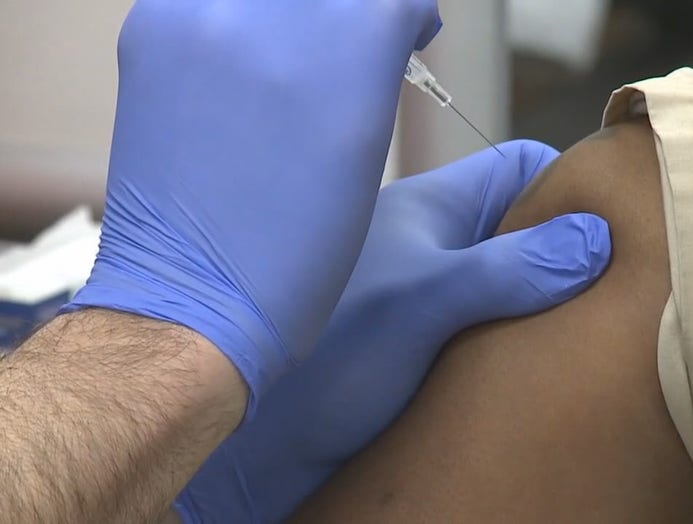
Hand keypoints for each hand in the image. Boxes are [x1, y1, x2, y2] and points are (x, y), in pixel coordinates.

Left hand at [64, 1, 442, 409]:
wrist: (194, 300)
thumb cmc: (295, 253)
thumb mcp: (365, 150)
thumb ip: (376, 59)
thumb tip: (384, 19)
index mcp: (342, 52)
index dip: (408, 12)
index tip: (414, 35)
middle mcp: (264, 17)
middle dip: (352, 14)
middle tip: (358, 52)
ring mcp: (196, 19)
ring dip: (301, 13)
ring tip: (306, 62)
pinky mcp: (151, 34)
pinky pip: (216, 1)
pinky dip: (247, 20)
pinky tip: (257, 69)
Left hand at [175, 141, 611, 522]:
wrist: (255, 436)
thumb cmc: (324, 354)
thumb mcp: (428, 300)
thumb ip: (512, 268)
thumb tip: (594, 239)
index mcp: (431, 208)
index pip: (518, 166)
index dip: (568, 181)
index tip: (615, 216)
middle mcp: (429, 244)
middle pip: (519, 224)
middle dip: (566, 247)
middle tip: (617, 282)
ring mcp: (424, 293)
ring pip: (504, 277)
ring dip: (541, 299)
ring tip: (587, 328)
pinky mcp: (418, 342)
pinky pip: (484, 323)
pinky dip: (514, 337)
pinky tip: (538, 364)